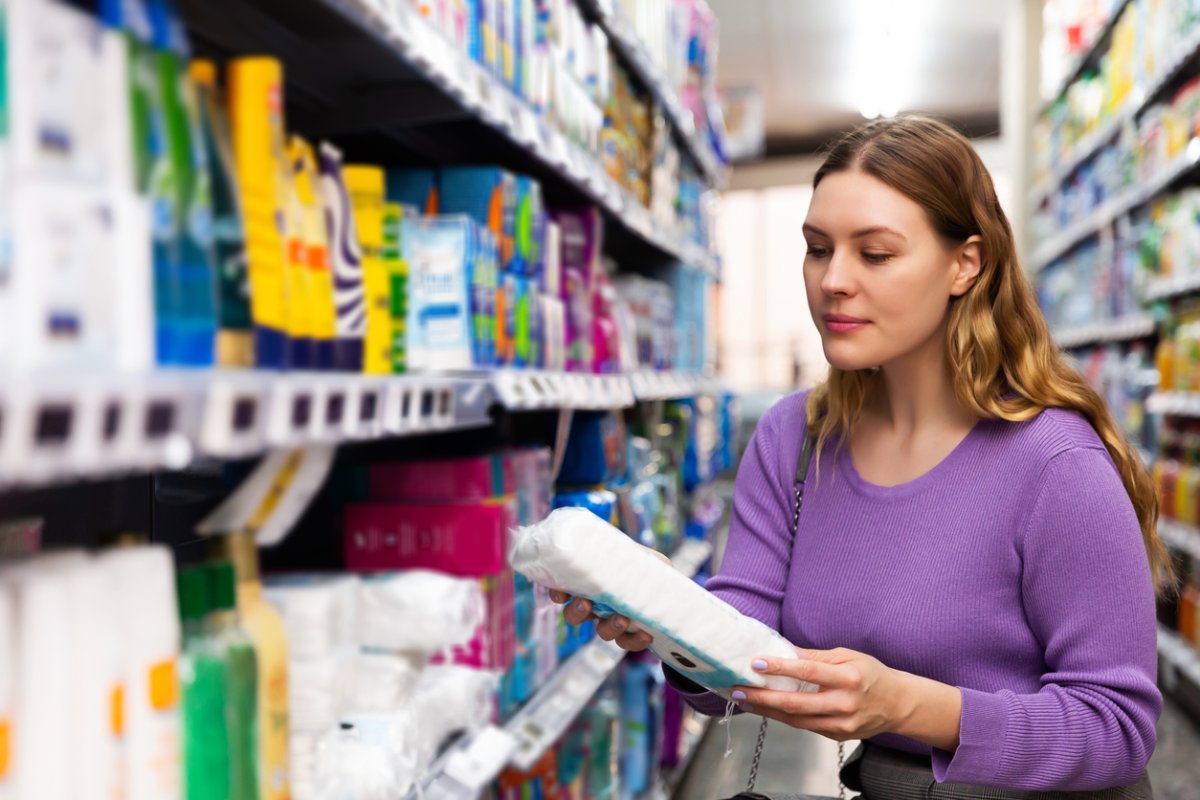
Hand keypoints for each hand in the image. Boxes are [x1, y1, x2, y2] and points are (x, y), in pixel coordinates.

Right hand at [546, 546, 671, 653]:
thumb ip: (633, 555)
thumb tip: (626, 552)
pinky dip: (634, 641)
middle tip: (586, 604)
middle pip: (575, 614)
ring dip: (608, 628)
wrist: (672, 589)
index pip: (566, 589)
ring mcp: (612, 620)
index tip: (560, 594)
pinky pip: (626, 643)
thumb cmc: (650, 568)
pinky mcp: (630, 634)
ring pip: (601, 631)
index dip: (558, 593)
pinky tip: (645, 635)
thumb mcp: (642, 556)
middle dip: (576, 612)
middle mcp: (597, 604)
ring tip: (622, 619)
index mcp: (593, 582)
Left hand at [731, 647, 906, 741]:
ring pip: (797, 720)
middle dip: (763, 696)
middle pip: (797, 703)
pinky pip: (805, 726)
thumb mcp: (847, 656)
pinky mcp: (837, 736)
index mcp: (849, 677)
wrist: (898, 704)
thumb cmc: (870, 674)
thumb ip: (814, 656)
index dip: (780, 668)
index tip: (756, 662)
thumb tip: (782, 649)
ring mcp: (842, 724)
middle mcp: (845, 703)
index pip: (808, 671)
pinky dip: (783, 717)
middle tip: (739, 688)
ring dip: (767, 710)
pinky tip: (767, 708)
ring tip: (745, 699)